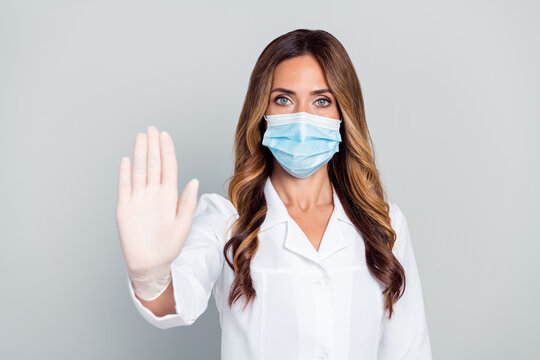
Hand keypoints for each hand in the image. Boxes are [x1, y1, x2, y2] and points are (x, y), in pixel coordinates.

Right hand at [115, 126, 198, 299]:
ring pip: (139, 171)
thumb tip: (194, 180)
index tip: (165, 135)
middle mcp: (153, 194)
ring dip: (140, 154)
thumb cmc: (169, 246)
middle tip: (152, 129)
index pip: (168, 168)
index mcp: (169, 196)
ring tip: (140, 137)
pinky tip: (127, 160)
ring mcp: (138, 199)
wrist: (150, 264)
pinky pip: (124, 187)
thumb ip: (187, 202)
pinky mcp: (124, 208)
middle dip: (153, 146)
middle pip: (153, 165)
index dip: (166, 151)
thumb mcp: (183, 224)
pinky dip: (125, 174)